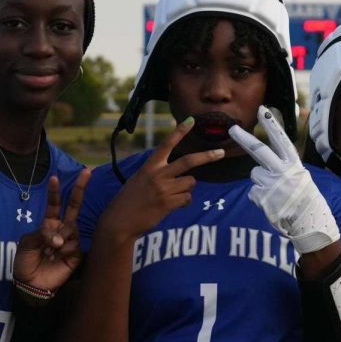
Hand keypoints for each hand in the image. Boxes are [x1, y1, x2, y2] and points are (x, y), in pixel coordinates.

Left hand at [13, 171, 90, 292]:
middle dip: (80, 188)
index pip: (54, 204)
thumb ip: (41, 235)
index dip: (55, 191)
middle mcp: (62, 229)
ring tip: (51, 252)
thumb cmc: (25, 262)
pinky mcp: (77, 253)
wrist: (32, 284)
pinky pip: (73, 245)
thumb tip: (59, 238)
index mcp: (48, 224)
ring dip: (59, 239)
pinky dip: (64, 250)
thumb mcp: (26, 244)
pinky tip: (58, 259)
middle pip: (74, 206)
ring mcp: (71, 240)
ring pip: (71, 229)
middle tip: (88, 171)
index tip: (55, 177)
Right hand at [99, 119, 224, 238]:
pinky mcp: (168, 204)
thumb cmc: (129, 200)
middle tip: (220, 153)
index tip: (191, 121)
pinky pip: (187, 199)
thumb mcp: (139, 179)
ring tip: (171, 195)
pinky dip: (183, 202)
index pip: (167, 144)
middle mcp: (158, 175)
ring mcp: (164, 189)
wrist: (120, 221)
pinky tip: (170, 206)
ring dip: (186, 188)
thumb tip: (180, 174)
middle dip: (207, 157)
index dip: (179, 132)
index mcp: (149, 166)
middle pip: (188, 161)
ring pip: (190, 183)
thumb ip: (157, 173)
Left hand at [228, 106, 339, 254]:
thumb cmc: (303, 197)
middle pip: (259, 150)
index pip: (281, 140)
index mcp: (293, 164)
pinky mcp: (262, 198)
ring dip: (261, 181)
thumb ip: (283, 165)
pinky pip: (253, 191)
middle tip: (232, 128)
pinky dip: (260, 196)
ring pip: (255, 175)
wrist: (308, 222)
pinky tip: (272, 202)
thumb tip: (264, 157)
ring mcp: (272, 185)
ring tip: (276, 192)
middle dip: (244, 138)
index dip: (272, 125)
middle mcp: (283, 172)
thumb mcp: (299, 175)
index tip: (263, 110)